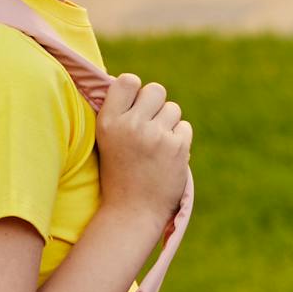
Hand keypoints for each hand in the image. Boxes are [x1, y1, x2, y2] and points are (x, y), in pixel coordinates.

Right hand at [94, 72, 192, 230]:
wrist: (132, 211)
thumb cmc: (119, 173)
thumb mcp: (107, 140)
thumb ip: (119, 113)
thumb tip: (134, 84)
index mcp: (108, 121)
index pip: (128, 80)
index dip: (135, 91)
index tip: (135, 107)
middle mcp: (131, 125)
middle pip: (156, 90)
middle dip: (156, 105)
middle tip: (149, 127)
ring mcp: (155, 136)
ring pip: (173, 109)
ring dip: (168, 123)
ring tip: (156, 145)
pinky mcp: (177, 147)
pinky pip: (185, 127)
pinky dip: (179, 139)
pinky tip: (167, 156)